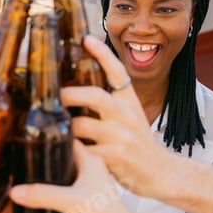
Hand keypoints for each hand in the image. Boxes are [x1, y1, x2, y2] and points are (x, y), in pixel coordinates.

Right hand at [9, 140, 132, 212]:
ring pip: (62, 175)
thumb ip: (42, 195)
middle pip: (61, 157)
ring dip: (47, 177)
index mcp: (90, 160)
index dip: (49, 137)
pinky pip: (64, 190)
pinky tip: (40, 196)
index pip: (67, 140)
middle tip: (24, 160)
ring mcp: (87, 185)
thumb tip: (17, 191)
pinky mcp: (84, 200)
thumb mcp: (70, 202)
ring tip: (27, 178)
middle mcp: (89, 170)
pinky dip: (52, 191)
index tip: (32, 138)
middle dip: (43, 160)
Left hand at [60, 35, 171, 196]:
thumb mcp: (131, 118)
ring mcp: (121, 137)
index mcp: (130, 103)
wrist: (162, 173)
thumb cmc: (138, 144)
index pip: (118, 72)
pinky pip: (83, 150)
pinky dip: (70, 149)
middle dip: (70, 94)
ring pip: (83, 125)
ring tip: (50, 127)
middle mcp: (127, 116)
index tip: (87, 39)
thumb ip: (110, 104)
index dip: (103, 53)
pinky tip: (60, 149)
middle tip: (53, 96)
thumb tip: (76, 92)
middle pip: (96, 96)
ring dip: (64, 126)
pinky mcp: (114, 158)